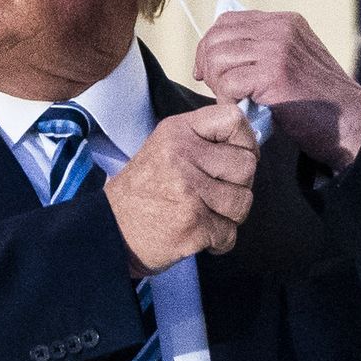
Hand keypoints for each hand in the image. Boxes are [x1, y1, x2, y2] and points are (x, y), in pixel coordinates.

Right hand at [104, 105, 259, 275]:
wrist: (109, 230)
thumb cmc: (142, 191)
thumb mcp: (164, 148)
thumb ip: (203, 141)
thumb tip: (251, 145)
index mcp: (178, 132)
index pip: (234, 119)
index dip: (245, 141)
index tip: (236, 157)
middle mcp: (183, 157)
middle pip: (247, 164)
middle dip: (239, 185)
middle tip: (215, 194)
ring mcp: (189, 192)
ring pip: (243, 201)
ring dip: (230, 215)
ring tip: (206, 214)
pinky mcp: (194, 225)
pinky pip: (230, 233)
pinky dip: (219, 240)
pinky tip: (200, 234)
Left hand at [193, 10, 360, 169]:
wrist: (349, 122)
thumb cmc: (317, 100)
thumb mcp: (292, 61)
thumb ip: (263, 49)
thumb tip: (216, 49)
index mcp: (285, 21)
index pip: (227, 21)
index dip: (210, 45)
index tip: (208, 70)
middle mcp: (280, 29)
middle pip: (217, 37)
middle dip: (208, 65)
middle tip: (216, 89)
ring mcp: (278, 49)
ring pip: (218, 58)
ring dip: (217, 84)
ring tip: (232, 100)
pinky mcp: (274, 74)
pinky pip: (228, 83)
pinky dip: (227, 99)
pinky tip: (241, 108)